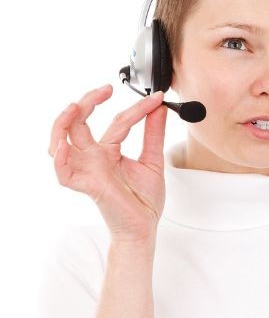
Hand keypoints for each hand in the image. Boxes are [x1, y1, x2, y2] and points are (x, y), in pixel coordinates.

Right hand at [49, 84, 167, 242]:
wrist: (144, 227)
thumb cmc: (143, 200)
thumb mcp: (153, 160)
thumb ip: (154, 134)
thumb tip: (159, 108)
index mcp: (109, 151)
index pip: (119, 121)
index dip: (138, 108)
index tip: (157, 97)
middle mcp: (94, 158)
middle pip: (78, 123)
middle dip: (87, 103)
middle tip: (105, 90)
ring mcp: (88, 170)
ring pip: (60, 142)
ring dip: (63, 123)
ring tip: (75, 107)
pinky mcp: (87, 186)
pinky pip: (63, 172)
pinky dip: (60, 158)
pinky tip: (64, 146)